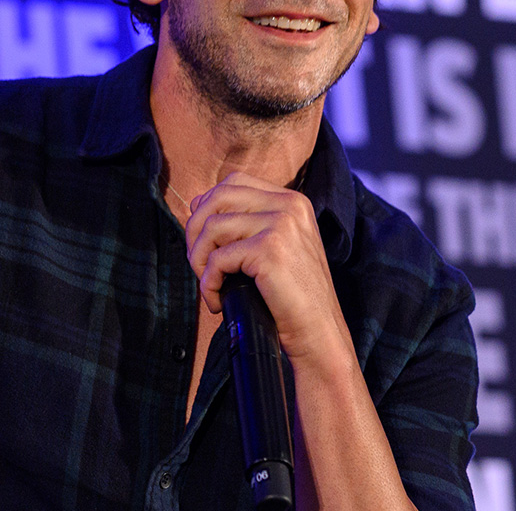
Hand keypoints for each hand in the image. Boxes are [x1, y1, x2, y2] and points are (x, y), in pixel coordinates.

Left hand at [184, 172, 347, 362]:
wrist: (320, 334)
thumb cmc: (292, 297)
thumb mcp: (276, 247)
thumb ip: (246, 222)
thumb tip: (197, 204)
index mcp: (292, 201)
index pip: (234, 182)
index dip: (208, 206)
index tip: (202, 238)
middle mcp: (289, 206)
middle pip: (218, 197)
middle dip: (196, 230)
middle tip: (198, 264)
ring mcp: (281, 225)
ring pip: (212, 226)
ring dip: (198, 260)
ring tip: (210, 284)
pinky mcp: (270, 250)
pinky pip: (217, 259)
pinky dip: (208, 283)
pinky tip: (218, 300)